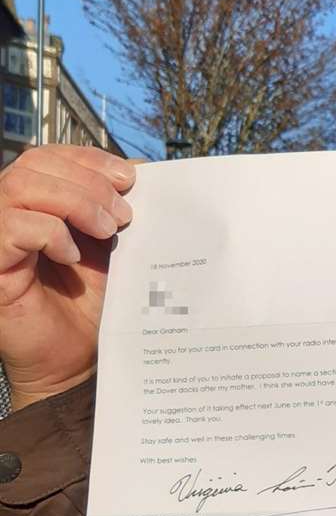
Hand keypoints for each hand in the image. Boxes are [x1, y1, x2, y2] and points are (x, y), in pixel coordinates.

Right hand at [0, 146, 135, 407]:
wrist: (78, 360)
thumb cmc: (91, 306)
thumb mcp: (112, 247)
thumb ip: (117, 207)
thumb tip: (142, 169)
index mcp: (37, 202)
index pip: (49, 156)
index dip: (89, 158)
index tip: (130, 177)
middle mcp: (10, 213)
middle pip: (34, 164)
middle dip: (88, 181)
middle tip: (122, 215)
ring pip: (20, 187)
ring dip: (73, 202)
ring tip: (106, 231)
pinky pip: (11, 228)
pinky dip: (49, 233)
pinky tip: (74, 256)